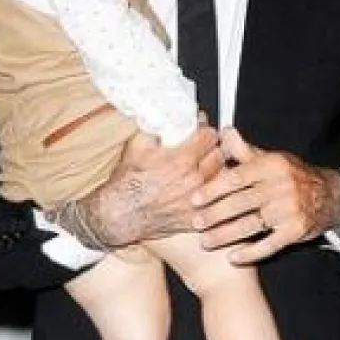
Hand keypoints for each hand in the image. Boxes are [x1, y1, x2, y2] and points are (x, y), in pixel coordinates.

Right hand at [76, 124, 223, 249]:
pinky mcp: (194, 220)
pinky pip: (213, 204)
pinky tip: (201, 193)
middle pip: (220, 156)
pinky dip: (210, 197)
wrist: (117, 216)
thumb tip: (168, 119)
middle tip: (205, 150)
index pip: (211, 137)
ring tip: (204, 171)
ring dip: (216, 172)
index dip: (206, 132)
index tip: (203, 133)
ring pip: (221, 180)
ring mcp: (196, 203)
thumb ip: (156, 128)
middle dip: (213, 150)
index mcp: (182, 161)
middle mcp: (193, 182)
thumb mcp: (137, 146)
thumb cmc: (125, 185)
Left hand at [191, 126, 339, 265]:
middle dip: (215, 214)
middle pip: (242, 202)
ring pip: (252, 224)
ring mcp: (290, 210)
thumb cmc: (291, 176)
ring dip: (226, 235)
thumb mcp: (270, 159)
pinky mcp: (296, 231)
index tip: (194, 198)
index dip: (214, 189)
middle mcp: (281, 186)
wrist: (328, 196)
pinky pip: (269, 245)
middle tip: (195, 223)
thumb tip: (223, 132)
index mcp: (272, 166)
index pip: (238, 177)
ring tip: (206, 241)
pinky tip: (233, 257)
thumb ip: (244, 150)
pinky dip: (250, 253)